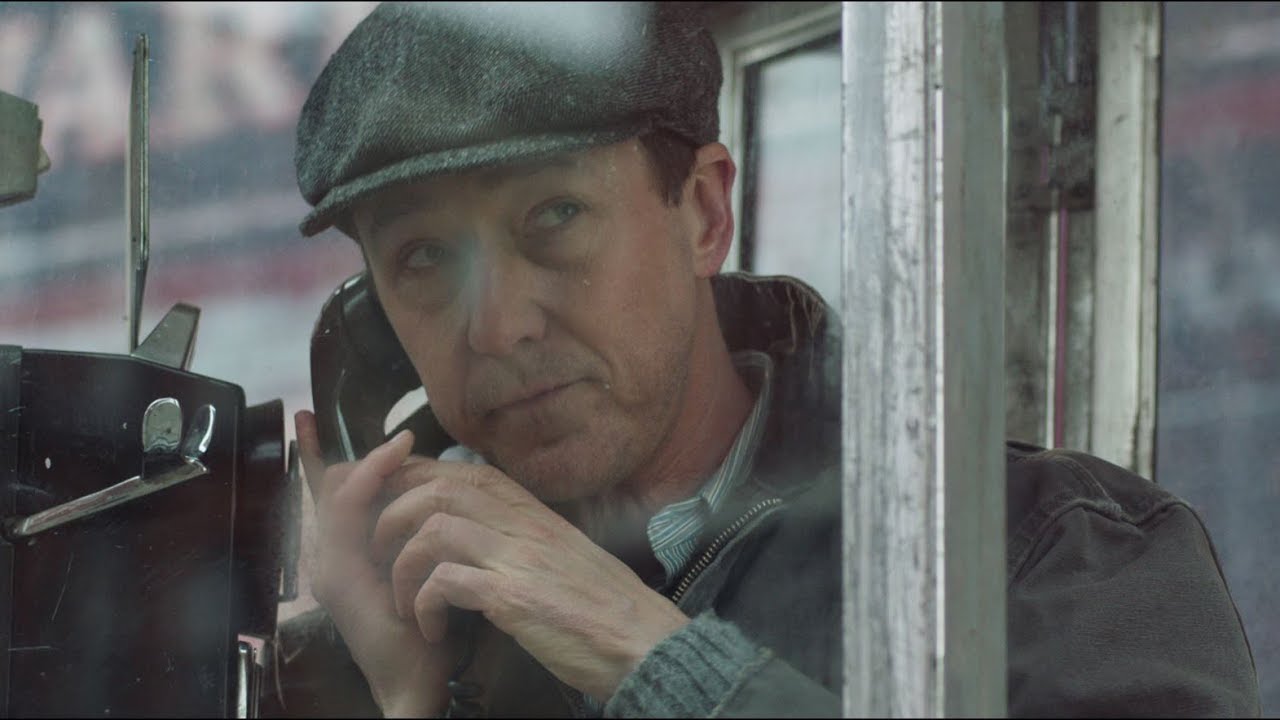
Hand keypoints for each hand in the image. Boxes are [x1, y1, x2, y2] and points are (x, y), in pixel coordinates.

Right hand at [294, 411, 453, 717]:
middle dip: (351, 457)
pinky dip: (369, 480)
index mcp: (345, 553)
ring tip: (399, 442)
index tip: (312, 420)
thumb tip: (420, 486)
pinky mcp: (339, 572)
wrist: (415, 677)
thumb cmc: (426, 624)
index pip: (329, 492)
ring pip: (337, 492)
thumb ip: (406, 530)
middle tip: (380, 437)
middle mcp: (328, 554)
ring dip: (369, 462)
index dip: (318, 455)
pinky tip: (392, 457)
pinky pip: (348, 512)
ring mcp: (329, 563)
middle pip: (330, 485)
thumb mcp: (417, 565)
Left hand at [369, 459, 691, 701]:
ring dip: (401, 566)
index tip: (392, 504)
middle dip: (393, 515)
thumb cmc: (603, 605)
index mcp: (533, 511)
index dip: (415, 479)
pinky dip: (424, 604)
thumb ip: (524, 533)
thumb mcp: (563, 552)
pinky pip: (444, 582)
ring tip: (402, 600)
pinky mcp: (513, 597)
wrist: (644, 642)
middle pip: (438, 488)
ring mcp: (518, 557)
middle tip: (381, 553)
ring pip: (432, 529)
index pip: (462, 471)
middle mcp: (524, 523)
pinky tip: (432, 628)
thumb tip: (485, 526)